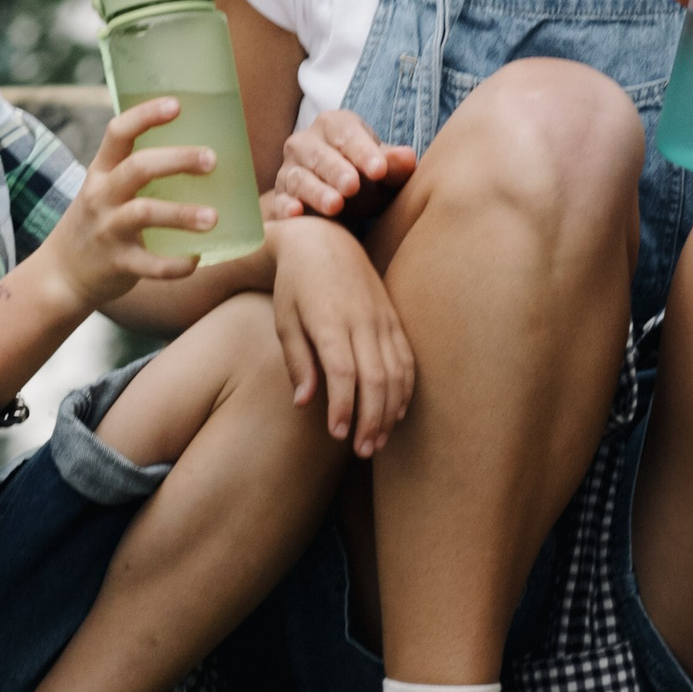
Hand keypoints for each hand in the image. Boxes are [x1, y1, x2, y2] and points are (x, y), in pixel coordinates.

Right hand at [40, 100, 219, 312]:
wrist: (60, 275)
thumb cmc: (98, 222)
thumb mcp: (105, 189)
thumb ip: (137, 171)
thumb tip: (197, 148)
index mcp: (102, 172)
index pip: (118, 132)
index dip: (146, 116)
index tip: (176, 104)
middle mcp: (102, 196)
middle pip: (138, 168)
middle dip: (177, 160)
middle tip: (212, 159)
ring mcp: (108, 230)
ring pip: (144, 214)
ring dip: (182, 214)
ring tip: (214, 217)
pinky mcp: (118, 264)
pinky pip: (149, 264)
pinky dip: (175, 264)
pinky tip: (197, 258)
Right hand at [267, 104, 417, 225]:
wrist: (337, 201)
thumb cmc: (365, 179)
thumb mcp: (382, 172)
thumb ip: (394, 166)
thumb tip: (408, 157)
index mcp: (335, 126)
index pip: (347, 133)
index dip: (363, 151)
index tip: (380, 170)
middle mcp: (306, 142)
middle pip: (319, 154)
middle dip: (336, 170)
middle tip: (353, 186)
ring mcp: (290, 169)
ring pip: (299, 178)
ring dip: (316, 192)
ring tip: (335, 206)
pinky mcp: (280, 196)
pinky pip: (280, 201)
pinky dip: (285, 208)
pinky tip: (296, 214)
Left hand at [271, 216, 416, 454]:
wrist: (322, 241)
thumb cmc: (294, 286)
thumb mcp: (285, 321)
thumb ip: (298, 362)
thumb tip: (305, 403)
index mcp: (330, 321)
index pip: (344, 373)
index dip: (344, 407)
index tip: (338, 434)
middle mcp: (362, 320)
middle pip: (376, 378)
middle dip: (371, 419)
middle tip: (362, 450)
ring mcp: (382, 318)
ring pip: (396, 372)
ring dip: (390, 410)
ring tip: (378, 441)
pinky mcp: (393, 318)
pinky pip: (407, 358)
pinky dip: (405, 388)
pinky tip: (396, 412)